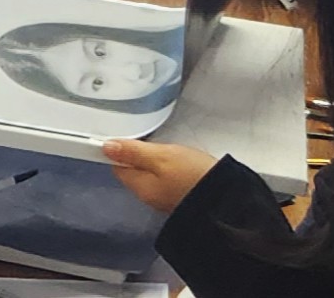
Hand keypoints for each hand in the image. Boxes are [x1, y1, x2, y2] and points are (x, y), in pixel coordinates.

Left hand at [99, 138, 220, 215]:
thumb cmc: (193, 176)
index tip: (121, 135)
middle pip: (134, 170)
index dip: (118, 149)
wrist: (225, 199)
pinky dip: (167, 167)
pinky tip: (178, 159)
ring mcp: (165, 196)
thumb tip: (107, 147)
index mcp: (140, 186)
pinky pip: (165, 178)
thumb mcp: (161, 156)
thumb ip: (134, 152)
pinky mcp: (180, 194)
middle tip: (149, 138)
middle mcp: (149, 195)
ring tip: (165, 146)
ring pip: (150, 173)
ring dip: (153, 160)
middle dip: (137, 154)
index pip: (118, 166)